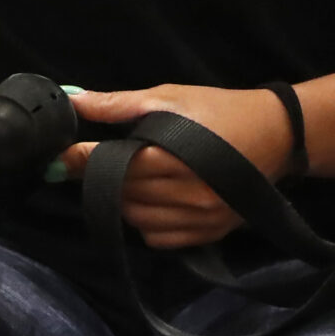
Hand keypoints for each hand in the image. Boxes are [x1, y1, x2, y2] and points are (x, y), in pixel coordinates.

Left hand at [57, 84, 295, 249]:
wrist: (276, 136)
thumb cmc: (219, 111)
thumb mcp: (170, 97)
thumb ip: (119, 105)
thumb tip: (73, 100)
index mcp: (174, 155)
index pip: (113, 164)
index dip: (81, 160)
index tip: (58, 155)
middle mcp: (187, 193)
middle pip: (121, 192)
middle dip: (100, 175)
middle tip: (91, 159)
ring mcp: (198, 218)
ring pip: (135, 218)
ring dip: (122, 198)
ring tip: (127, 176)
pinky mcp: (207, 234)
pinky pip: (157, 237)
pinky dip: (144, 220)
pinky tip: (151, 197)